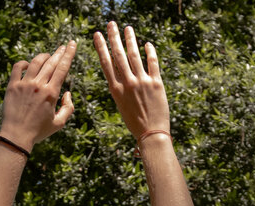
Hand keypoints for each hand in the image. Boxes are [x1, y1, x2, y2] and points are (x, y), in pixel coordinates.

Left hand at [0, 41, 76, 149]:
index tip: (72, 44)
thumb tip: (67, 93)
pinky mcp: (12, 86)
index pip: (62, 68)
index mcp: (51, 93)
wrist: (16, 136)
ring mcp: (24, 84)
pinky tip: (28, 64)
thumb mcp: (59, 123)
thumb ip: (68, 108)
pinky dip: (24, 63)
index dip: (69, 54)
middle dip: (59, 52)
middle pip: (51, 62)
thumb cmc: (39, 131)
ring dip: (44, 56)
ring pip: (36, 62)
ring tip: (48, 55)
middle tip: (64, 46)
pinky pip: (17, 67)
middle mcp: (38, 85)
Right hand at [94, 22, 168, 140]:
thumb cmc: (135, 122)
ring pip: (135, 55)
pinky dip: (150, 52)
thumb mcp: (121, 105)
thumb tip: (120, 73)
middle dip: (114, 37)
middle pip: (119, 55)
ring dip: (131, 40)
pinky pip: (153, 63)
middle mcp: (128, 83)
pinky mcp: (157, 83)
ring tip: (128, 28)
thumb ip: (121, 88)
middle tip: (111, 24)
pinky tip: (147, 44)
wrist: (151, 133)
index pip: (106, 63)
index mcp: (116, 90)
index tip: (98, 35)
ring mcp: (143, 82)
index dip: (101, 47)